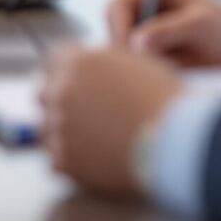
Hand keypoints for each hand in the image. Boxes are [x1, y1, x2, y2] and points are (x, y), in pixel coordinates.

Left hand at [41, 46, 181, 196]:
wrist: (175, 141)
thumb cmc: (165, 101)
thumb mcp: (138, 62)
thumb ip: (106, 60)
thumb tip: (97, 68)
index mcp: (79, 62)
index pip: (53, 60)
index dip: (67, 72)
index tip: (77, 83)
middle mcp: (62, 91)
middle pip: (45, 93)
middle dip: (62, 100)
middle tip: (88, 113)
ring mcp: (60, 126)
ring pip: (46, 127)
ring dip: (64, 131)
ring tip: (95, 140)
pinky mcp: (63, 159)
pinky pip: (55, 158)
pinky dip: (70, 159)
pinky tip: (94, 158)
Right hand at [105, 0, 220, 66]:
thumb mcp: (201, 24)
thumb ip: (170, 29)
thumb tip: (138, 41)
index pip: (116, 5)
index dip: (117, 27)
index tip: (128, 48)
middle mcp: (140, 13)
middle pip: (112, 31)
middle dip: (123, 50)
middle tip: (144, 67)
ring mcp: (141, 36)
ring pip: (119, 54)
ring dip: (133, 65)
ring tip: (163, 71)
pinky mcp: (146, 58)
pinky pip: (132, 69)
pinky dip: (141, 75)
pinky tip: (163, 78)